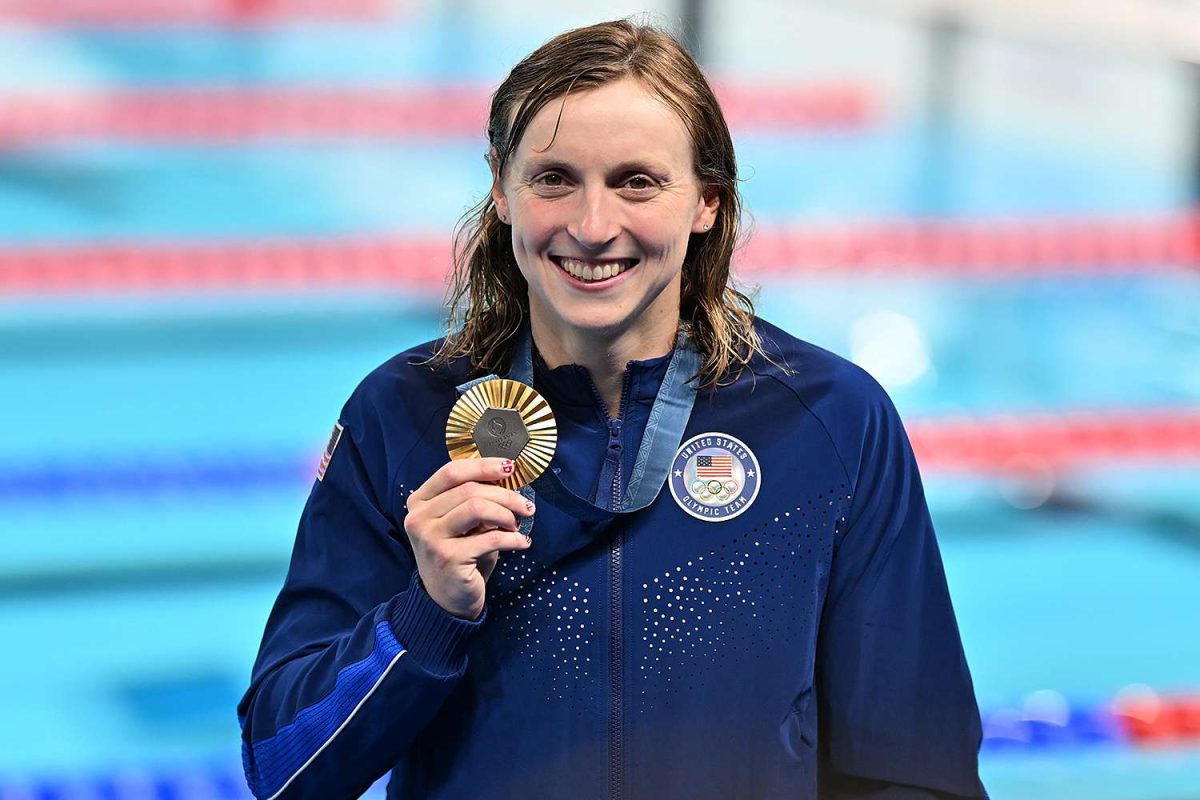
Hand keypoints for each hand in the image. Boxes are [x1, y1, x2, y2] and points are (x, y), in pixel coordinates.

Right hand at [403, 457, 533, 619]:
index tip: (510, 468)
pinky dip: (513, 538)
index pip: (452, 472)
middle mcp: (419, 518)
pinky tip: (522, 542)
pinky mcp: (447, 558)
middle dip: (505, 494)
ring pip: (478, 507)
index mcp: (419, 502)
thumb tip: (506, 478)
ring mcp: (430, 538)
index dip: (483, 466)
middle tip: (525, 505)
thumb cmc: (459, 556)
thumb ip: (474, 499)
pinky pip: (490, 538)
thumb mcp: (463, 524)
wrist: (446, 601)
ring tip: (517, 525)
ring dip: (506, 514)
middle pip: (469, 489)